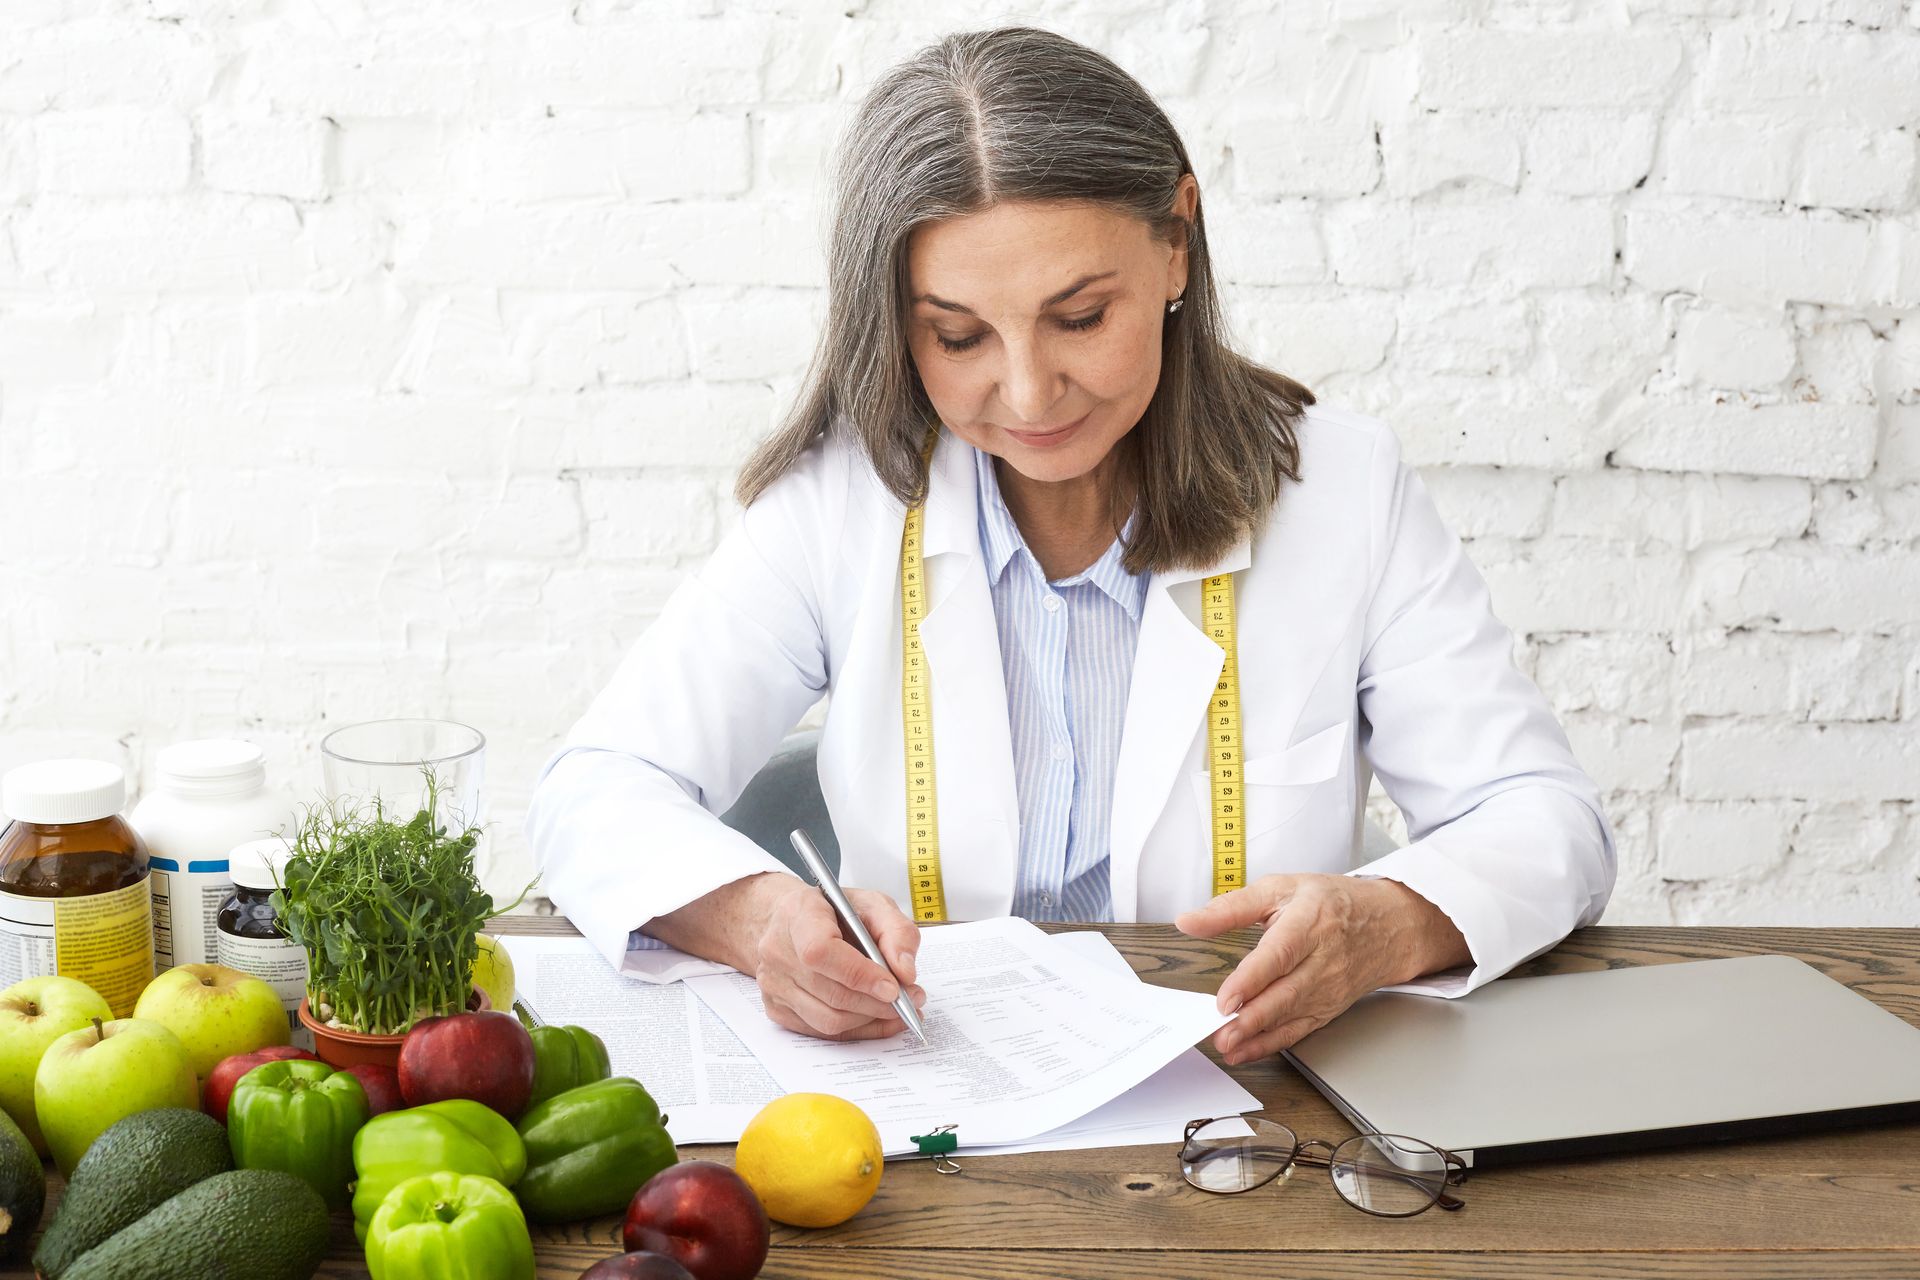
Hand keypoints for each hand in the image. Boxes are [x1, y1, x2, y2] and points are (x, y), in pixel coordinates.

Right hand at [746, 876, 925, 1041]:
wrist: (788, 920)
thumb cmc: (830, 910)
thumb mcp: (872, 903)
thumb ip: (896, 931)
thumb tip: (906, 972)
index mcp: (799, 915)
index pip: (821, 952)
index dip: (860, 975)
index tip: (894, 986)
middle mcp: (778, 952)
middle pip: (832, 993)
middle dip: (879, 1003)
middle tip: (912, 999)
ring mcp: (774, 984)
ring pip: (828, 1019)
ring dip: (871, 1019)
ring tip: (897, 1008)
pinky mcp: (777, 1008)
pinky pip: (821, 1031)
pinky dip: (856, 1029)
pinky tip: (875, 1017)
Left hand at [1174, 874, 1438, 1064]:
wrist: (1389, 924)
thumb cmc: (1332, 902)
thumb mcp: (1280, 888)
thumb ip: (1231, 907)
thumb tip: (1189, 921)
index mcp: (1310, 921)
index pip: (1280, 954)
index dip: (1252, 979)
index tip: (1226, 998)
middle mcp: (1322, 958)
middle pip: (1287, 992)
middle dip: (1253, 1018)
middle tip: (1222, 1032)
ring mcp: (1329, 986)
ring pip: (1292, 1016)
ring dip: (1259, 1036)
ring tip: (1228, 1046)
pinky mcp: (1329, 1007)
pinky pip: (1299, 1030)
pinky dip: (1272, 1044)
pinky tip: (1247, 1050)